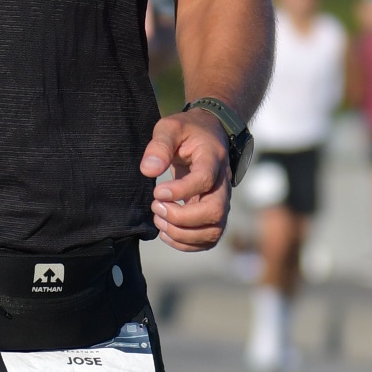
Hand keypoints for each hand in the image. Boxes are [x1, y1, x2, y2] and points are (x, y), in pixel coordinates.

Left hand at [140, 109, 230, 253]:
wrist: (208, 136)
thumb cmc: (187, 132)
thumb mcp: (170, 127)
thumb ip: (159, 145)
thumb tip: (148, 170)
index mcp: (213, 159)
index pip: (204, 180)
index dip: (180, 191)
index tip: (158, 191)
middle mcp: (223, 184)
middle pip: (214, 212)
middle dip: (181, 217)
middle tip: (156, 206)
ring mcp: (221, 202)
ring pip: (213, 231)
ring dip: (182, 234)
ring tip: (159, 219)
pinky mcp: (214, 216)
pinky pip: (207, 240)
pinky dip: (185, 244)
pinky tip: (166, 231)